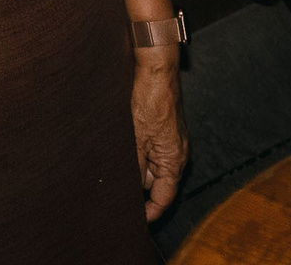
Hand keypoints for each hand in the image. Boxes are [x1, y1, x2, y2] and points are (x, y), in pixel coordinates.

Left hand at [130, 49, 187, 220]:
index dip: (150, 211)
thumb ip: (135, 165)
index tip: (135, 219)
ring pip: (151, 166)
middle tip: (115, 190)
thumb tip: (129, 188)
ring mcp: (170, 142)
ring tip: (114, 167)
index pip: (164, 197)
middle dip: (138, 188)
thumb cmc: (150, 100)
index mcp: (174, 160)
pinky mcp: (163, 131)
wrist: (156, 70)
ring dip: (135, 168)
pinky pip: (150, 151)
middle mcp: (176, 154)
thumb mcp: (136, 137)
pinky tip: (121, 150)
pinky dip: (137, 154)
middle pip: (156, 183)